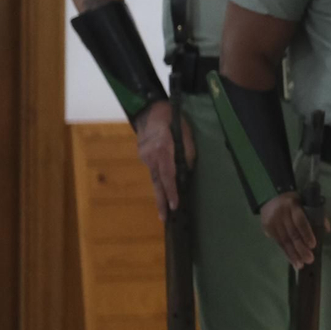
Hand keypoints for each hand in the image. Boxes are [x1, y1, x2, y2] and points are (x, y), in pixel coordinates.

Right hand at [135, 101, 195, 219]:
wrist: (149, 110)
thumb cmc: (172, 119)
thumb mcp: (185, 132)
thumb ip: (187, 152)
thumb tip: (187, 170)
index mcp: (163, 148)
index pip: (168, 174)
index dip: (172, 190)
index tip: (175, 205)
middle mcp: (151, 155)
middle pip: (157, 182)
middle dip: (162, 201)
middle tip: (164, 219)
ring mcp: (144, 156)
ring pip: (154, 178)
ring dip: (160, 194)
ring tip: (164, 211)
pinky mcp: (143, 156)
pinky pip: (153, 171)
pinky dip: (158, 181)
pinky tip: (163, 190)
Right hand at [260, 192, 328, 268]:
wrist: (270, 197)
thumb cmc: (294, 202)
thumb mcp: (306, 202)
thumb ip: (317, 214)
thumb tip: (327, 230)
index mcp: (293, 205)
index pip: (300, 221)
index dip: (306, 233)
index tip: (312, 245)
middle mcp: (282, 214)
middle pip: (292, 233)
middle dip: (301, 248)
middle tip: (309, 260)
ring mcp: (273, 221)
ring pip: (284, 241)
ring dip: (293, 255)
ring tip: (301, 265)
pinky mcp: (267, 228)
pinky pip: (278, 243)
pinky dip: (286, 253)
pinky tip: (293, 261)